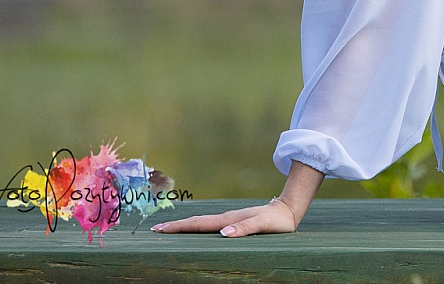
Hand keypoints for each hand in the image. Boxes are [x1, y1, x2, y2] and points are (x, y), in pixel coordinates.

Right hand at [151, 196, 297, 237]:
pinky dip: (196, 228)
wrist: (288, 210)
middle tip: (154, 229)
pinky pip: (209, 225)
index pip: (198, 225)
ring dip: (183, 226)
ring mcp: (229, 219)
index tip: (160, 229)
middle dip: (175, 226)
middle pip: (195, 223)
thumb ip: (245, 229)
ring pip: (201, 223)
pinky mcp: (234, 222)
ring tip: (167, 230)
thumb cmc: (277, 221)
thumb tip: (223, 233)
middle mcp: (225, 218)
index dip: (179, 227)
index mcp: (228, 220)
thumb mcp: (263, 225)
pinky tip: (194, 231)